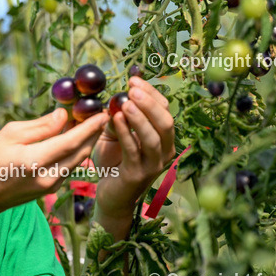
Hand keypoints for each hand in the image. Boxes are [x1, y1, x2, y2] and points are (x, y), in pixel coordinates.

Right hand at [0, 108, 108, 219]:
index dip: (89, 127)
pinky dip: (76, 151)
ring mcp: (51, 186)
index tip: (102, 113)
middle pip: (80, 152)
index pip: (71, 142)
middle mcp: (48, 177)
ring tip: (91, 122)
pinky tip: (75, 138)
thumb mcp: (9, 135)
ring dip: (87, 141)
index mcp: (35, 161)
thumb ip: (40, 126)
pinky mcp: (51, 189)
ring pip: (78, 160)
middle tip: (101, 113)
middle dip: (94, 132)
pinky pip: (70, 166)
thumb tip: (64, 116)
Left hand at [93, 76, 175, 218]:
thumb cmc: (114, 162)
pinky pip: (134, 151)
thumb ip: (120, 118)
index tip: (134, 80)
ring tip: (126, 103)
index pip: (164, 110)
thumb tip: (119, 97)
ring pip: (154, 138)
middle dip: (150, 104)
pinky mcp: (138, 175)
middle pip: (166, 123)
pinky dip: (126, 134)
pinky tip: (116, 120)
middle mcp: (164, 151)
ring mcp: (153, 165)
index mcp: (163, 138)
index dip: (151, 94)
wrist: (109, 195)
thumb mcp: (115, 135)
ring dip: (140, 118)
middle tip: (133, 90)